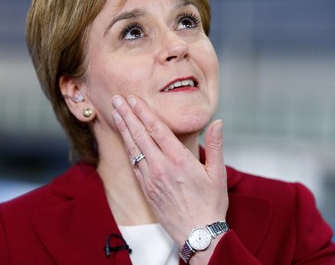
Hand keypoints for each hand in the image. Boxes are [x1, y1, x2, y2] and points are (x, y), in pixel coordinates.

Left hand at [111, 94, 228, 246]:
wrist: (198, 234)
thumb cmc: (210, 203)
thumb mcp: (218, 173)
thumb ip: (215, 145)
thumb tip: (218, 123)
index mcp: (179, 160)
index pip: (157, 130)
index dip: (143, 112)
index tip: (134, 99)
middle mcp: (161, 167)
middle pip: (140, 135)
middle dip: (128, 115)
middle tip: (117, 99)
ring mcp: (151, 178)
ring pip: (133, 148)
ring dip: (124, 129)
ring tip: (115, 113)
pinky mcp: (146, 188)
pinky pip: (134, 164)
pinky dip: (127, 148)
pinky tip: (124, 139)